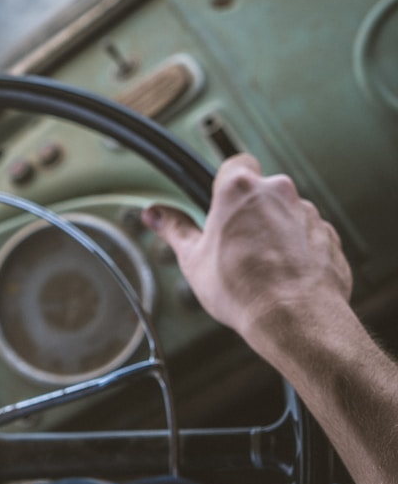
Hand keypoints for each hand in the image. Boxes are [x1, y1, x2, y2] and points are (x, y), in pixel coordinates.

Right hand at [141, 154, 351, 341]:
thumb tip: (155, 215)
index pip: (234, 164)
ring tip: (260, 266)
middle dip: (249, 212)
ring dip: (274, 231)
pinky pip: (308, 236)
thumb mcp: (193, 259)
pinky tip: (283, 275)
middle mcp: (278, 193)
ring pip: (285, 214)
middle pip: (260, 191)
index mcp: (239, 190)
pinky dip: (297, 250)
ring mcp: (308, 214)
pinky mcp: (329, 237)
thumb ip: (174, 229)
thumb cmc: (243, 289)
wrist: (294, 319)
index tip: (219, 202)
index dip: (226, 182)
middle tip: (233, 244)